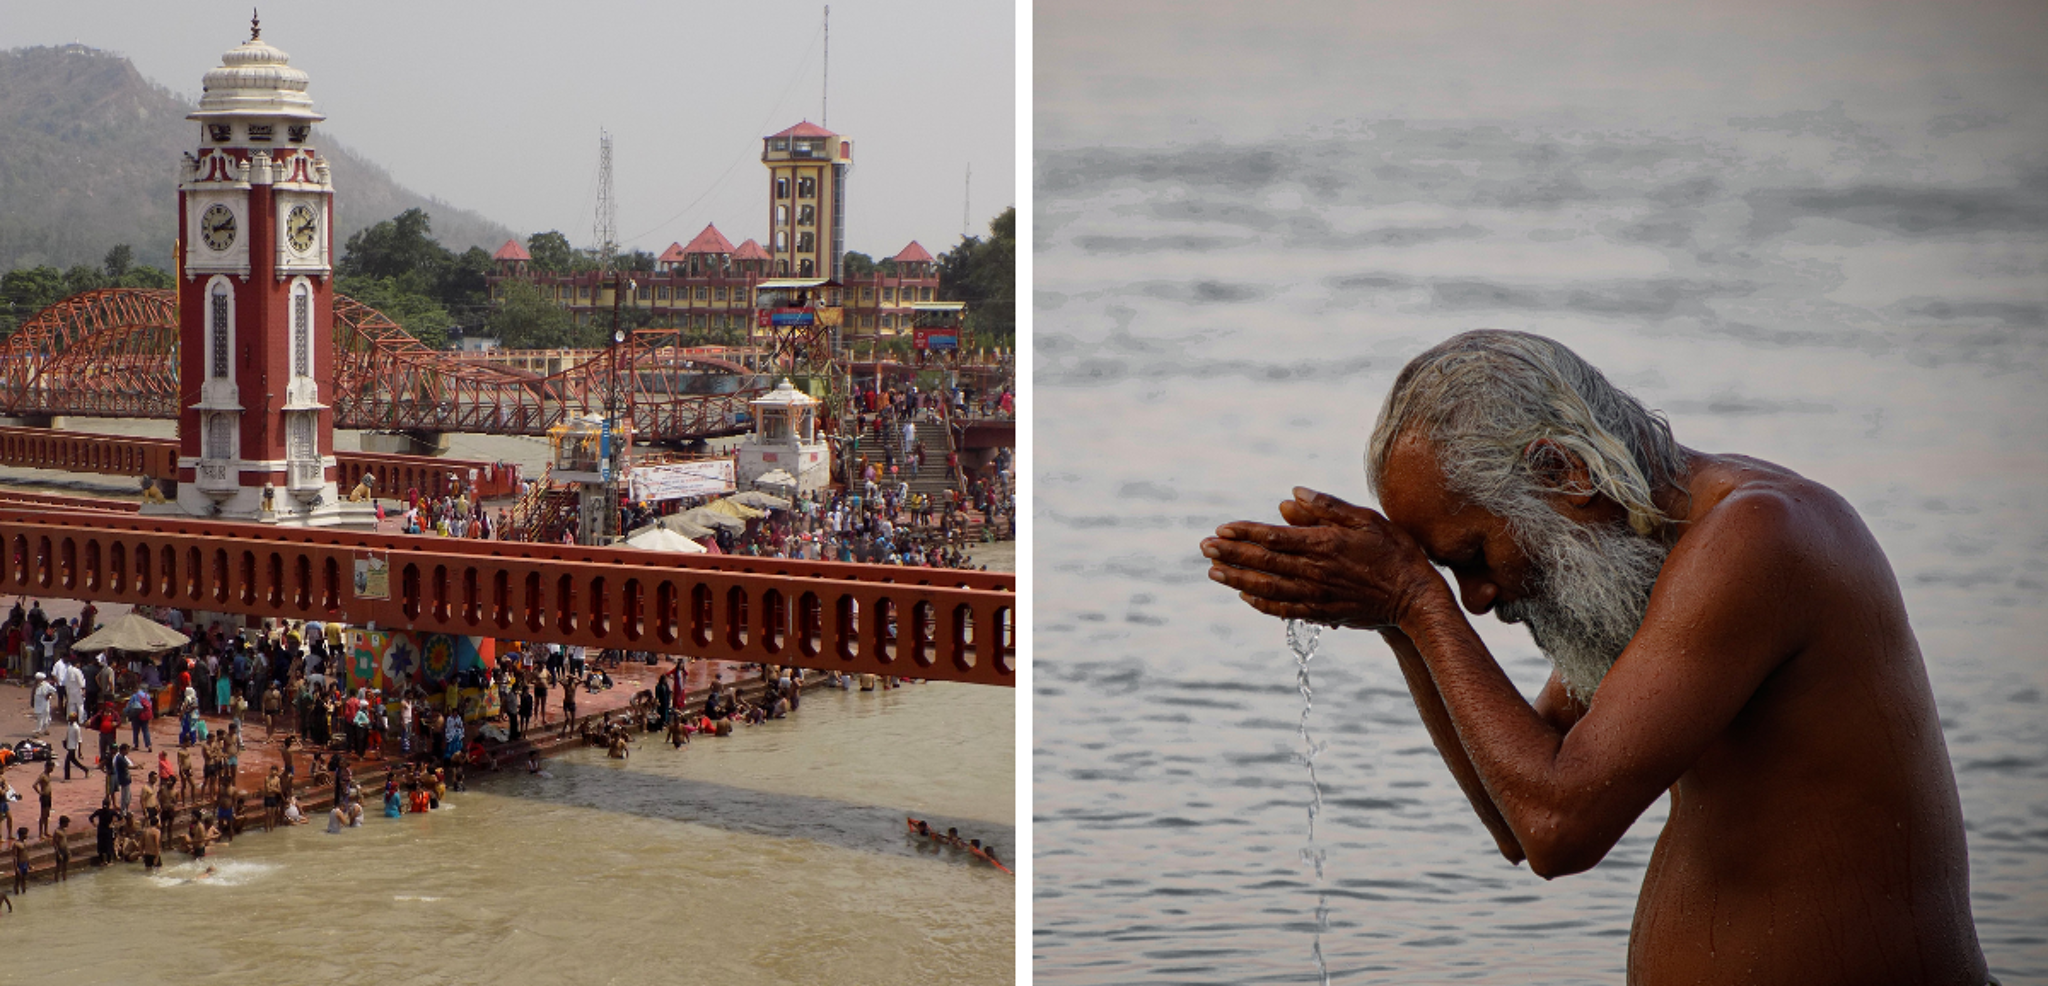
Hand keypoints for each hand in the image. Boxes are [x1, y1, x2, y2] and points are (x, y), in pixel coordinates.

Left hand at [1201, 487, 1441, 628]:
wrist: (1415, 599)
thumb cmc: (1394, 551)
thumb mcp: (1366, 518)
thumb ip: (1326, 506)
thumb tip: (1290, 495)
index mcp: (1324, 544)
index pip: (1274, 537)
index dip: (1244, 533)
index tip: (1221, 529)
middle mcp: (1315, 571)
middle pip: (1263, 563)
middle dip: (1230, 555)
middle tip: (1204, 549)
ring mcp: (1316, 595)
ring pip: (1267, 588)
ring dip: (1237, 580)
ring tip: (1214, 573)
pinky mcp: (1321, 614)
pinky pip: (1283, 610)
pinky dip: (1260, 603)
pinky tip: (1245, 597)